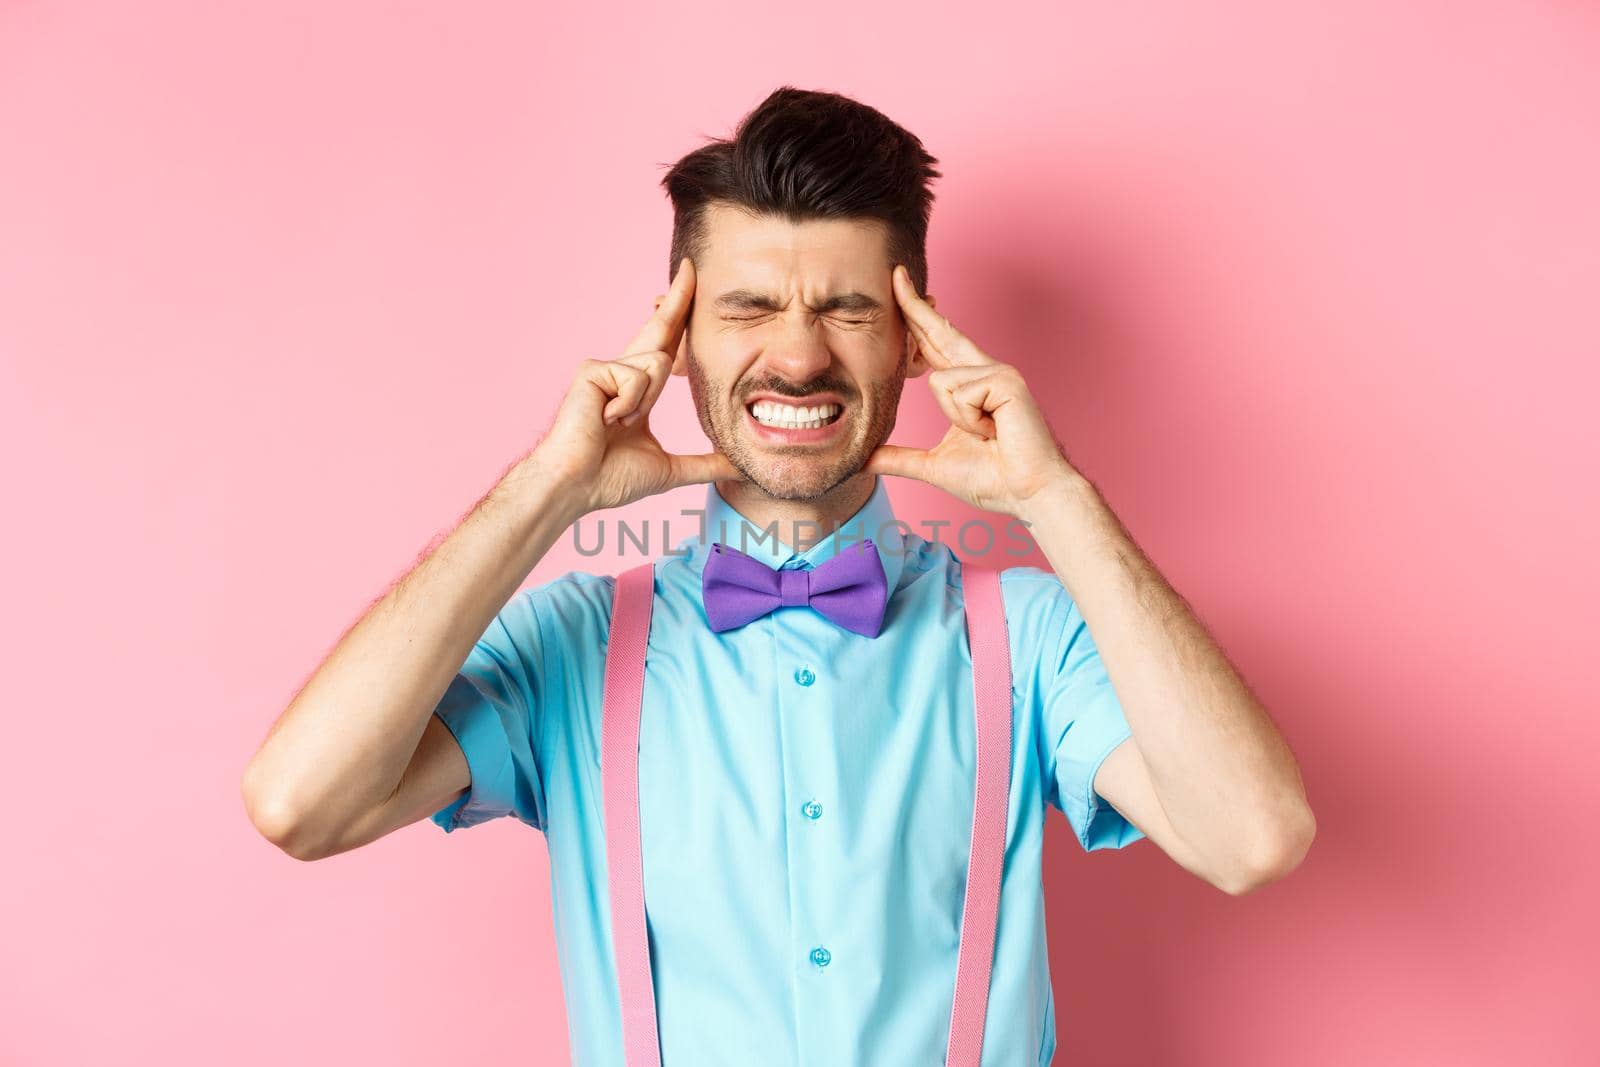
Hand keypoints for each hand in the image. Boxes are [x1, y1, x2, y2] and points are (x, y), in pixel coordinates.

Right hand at [535, 257, 736, 516]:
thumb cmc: (610, 478)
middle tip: (692, 264)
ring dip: (644, 401)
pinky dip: (627, 403)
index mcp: (637, 390)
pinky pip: (635, 376)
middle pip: (660, 329)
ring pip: (656, 364)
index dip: (679, 317)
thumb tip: (736, 469)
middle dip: (677, 297)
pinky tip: (606, 419)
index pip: (666, 346)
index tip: (690, 285)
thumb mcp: (668, 469)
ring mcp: (606, 368)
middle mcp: (622, 372)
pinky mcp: (594, 370)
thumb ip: (703, 465)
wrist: (578, 486)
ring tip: (618, 424)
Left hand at [866, 264, 1076, 519]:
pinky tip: (994, 430)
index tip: (899, 287)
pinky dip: (970, 420)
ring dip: (958, 419)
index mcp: (970, 384)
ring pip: (941, 381)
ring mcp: (997, 371)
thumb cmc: (993, 480)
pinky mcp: (1005, 379)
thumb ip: (898, 458)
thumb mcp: (933, 465)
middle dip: (915, 304)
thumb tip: (864, 460)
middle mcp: (985, 369)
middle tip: (894, 272)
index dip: (917, 317)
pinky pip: (959, 391)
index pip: (936, 343)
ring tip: (986, 435)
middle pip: (940, 331)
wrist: (1027, 493)